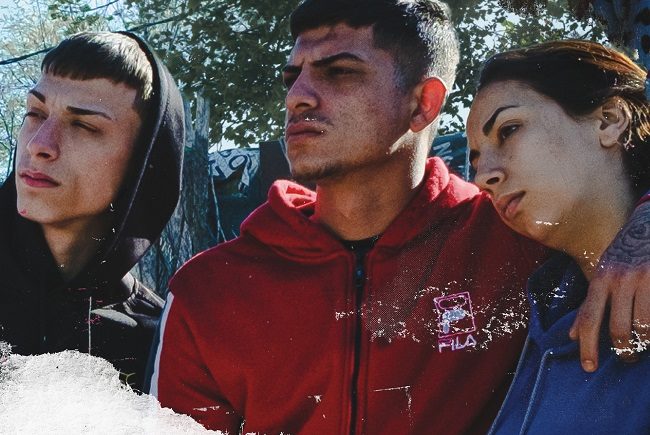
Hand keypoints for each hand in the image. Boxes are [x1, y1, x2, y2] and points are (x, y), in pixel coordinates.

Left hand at [570, 202, 649, 371]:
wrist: (648, 225)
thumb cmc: (623, 256)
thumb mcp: (601, 275)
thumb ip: (588, 305)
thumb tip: (572, 336)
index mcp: (601, 280)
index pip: (589, 318)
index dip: (587, 346)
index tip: (588, 367)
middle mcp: (621, 280)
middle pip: (619, 328)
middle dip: (623, 351)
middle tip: (627, 358)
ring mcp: (645, 279)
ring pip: (645, 327)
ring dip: (645, 343)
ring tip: (645, 346)